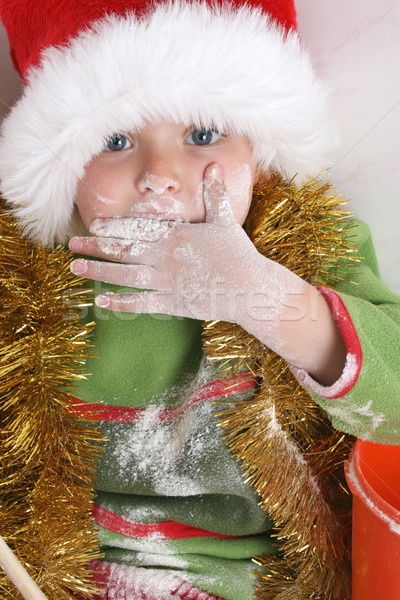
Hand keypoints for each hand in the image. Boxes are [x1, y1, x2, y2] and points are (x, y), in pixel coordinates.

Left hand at [69, 164, 345, 383]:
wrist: (251, 288)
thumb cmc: (238, 254)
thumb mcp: (225, 221)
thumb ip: (214, 195)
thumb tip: (214, 167)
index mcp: (175, 236)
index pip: (137, 229)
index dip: (113, 228)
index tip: (92, 226)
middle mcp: (165, 257)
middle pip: (124, 251)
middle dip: (96, 247)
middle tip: (72, 245)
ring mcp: (167, 281)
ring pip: (125, 276)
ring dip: (99, 271)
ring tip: (76, 267)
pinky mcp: (173, 303)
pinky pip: (140, 303)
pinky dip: (119, 302)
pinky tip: (99, 300)